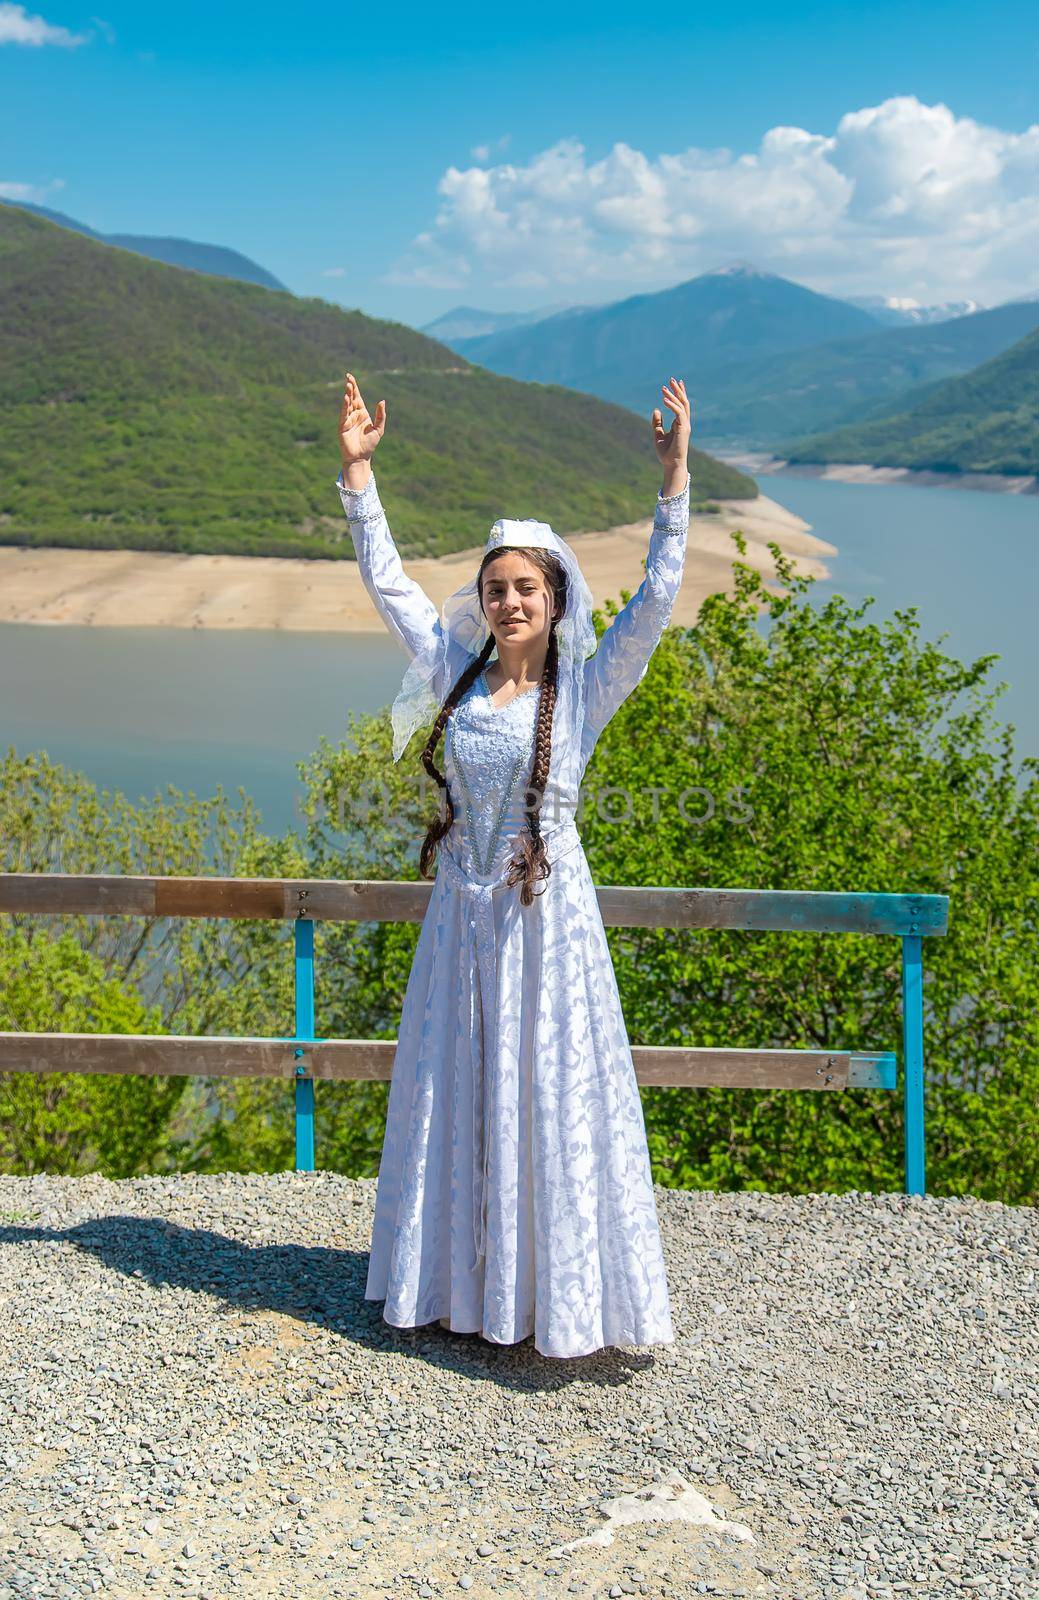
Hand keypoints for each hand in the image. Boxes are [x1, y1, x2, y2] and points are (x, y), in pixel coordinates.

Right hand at [339, 372, 385, 468]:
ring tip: (348, 386)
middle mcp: (354, 414)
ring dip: (347, 395)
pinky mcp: (342, 426)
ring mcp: (347, 420)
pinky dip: (344, 406)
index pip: (357, 397)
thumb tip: (382, 401)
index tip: (350, 377)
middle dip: (350, 388)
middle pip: (351, 398)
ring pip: (347, 404)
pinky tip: (346, 398)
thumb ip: (381, 415)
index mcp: (362, 413)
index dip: (354, 387)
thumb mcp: (379, 429)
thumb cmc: (370, 444)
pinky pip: (343, 414)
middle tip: (348, 378)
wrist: (361, 457)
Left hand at [652, 376, 690, 493]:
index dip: (679, 394)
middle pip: (683, 402)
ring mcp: (685, 425)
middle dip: (678, 390)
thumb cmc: (666, 453)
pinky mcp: (683, 429)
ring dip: (673, 395)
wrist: (670, 464)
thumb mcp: (658, 435)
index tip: (675, 383)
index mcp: (680, 424)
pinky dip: (672, 405)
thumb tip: (656, 409)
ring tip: (664, 387)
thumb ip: (657, 422)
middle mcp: (685, 423)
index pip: (681, 406)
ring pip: (681, 406)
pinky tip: (664, 400)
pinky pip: (679, 413)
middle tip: (671, 379)